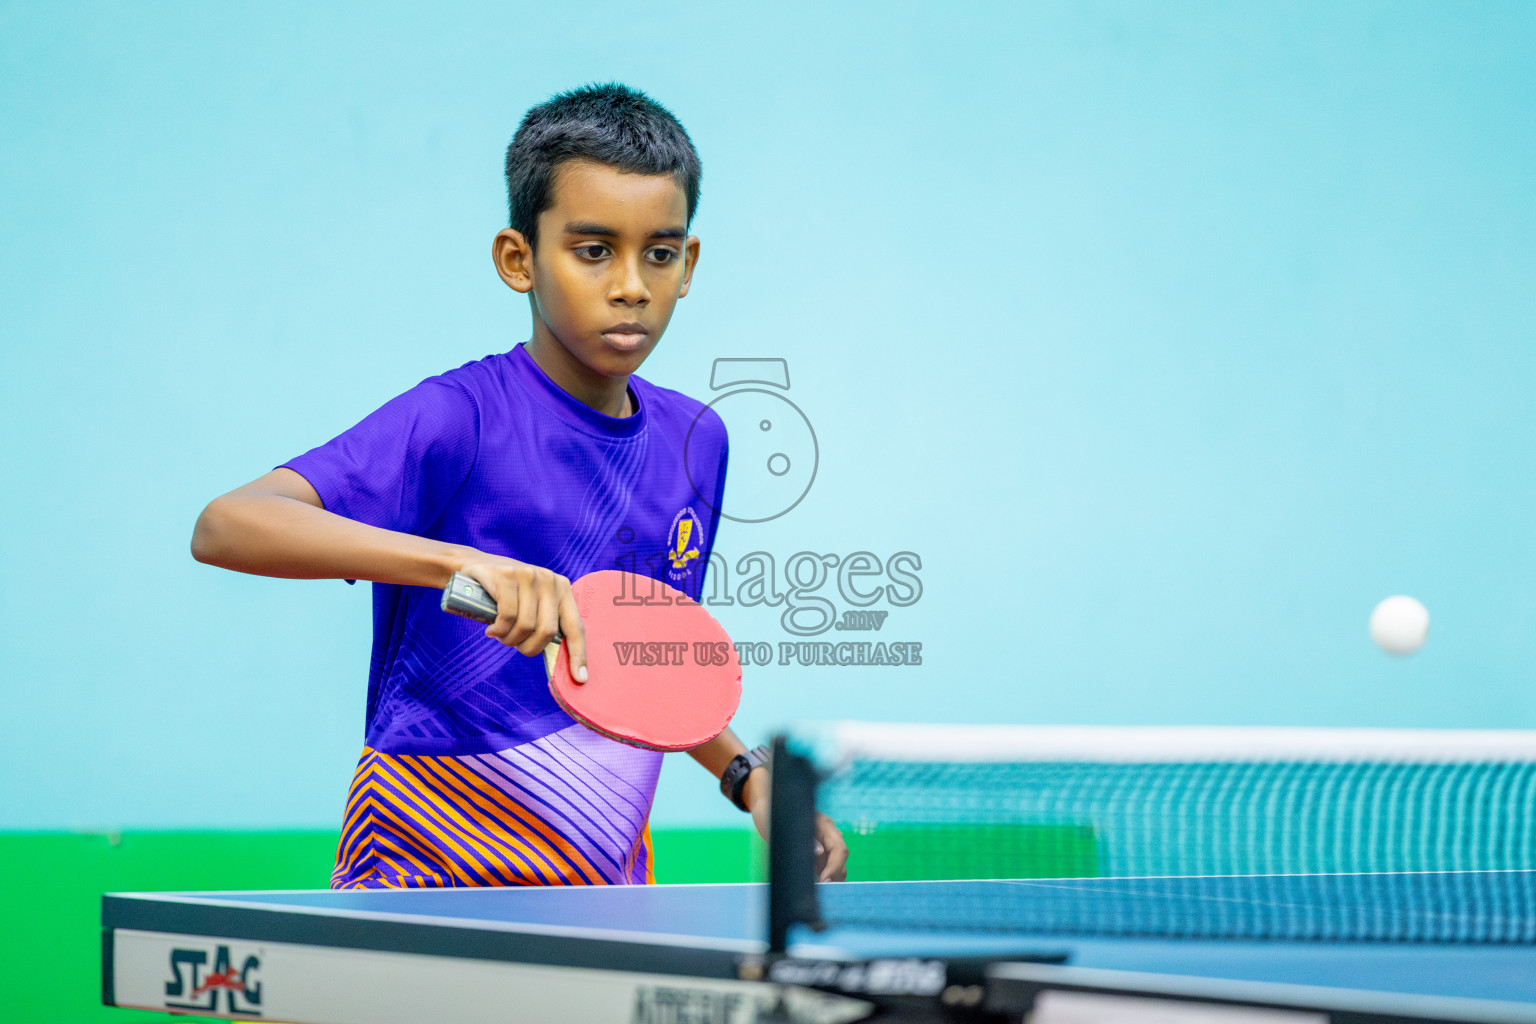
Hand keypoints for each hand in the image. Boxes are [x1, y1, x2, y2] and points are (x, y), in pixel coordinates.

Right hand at [457, 556, 587, 680]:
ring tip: (501, 635)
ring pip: (526, 626)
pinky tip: (492, 630)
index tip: (580, 678)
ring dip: (510, 639)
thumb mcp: (531, 604)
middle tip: (514, 645)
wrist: (477, 568)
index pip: (575, 626)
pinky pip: (507, 616)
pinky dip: (499, 630)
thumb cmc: (507, 594)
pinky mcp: (507, 576)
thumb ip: (545, 623)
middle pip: (547, 631)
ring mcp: (529, 575)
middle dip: (529, 648)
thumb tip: (560, 661)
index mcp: (563, 589)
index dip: (579, 654)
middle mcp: (549, 580)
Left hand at [740, 771, 847, 882]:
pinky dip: (822, 881)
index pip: (839, 848)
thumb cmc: (772, 813)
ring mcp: (823, 845)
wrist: (766, 808)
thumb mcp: (781, 824)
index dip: (834, 866)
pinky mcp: (816, 855)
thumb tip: (819, 852)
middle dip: (834, 876)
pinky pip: (825, 870)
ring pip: (835, 867)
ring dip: (830, 881)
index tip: (823, 880)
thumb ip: (800, 836)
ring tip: (816, 892)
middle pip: (841, 859)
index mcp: (824, 825)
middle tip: (820, 891)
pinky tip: (812, 889)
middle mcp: (828, 835)